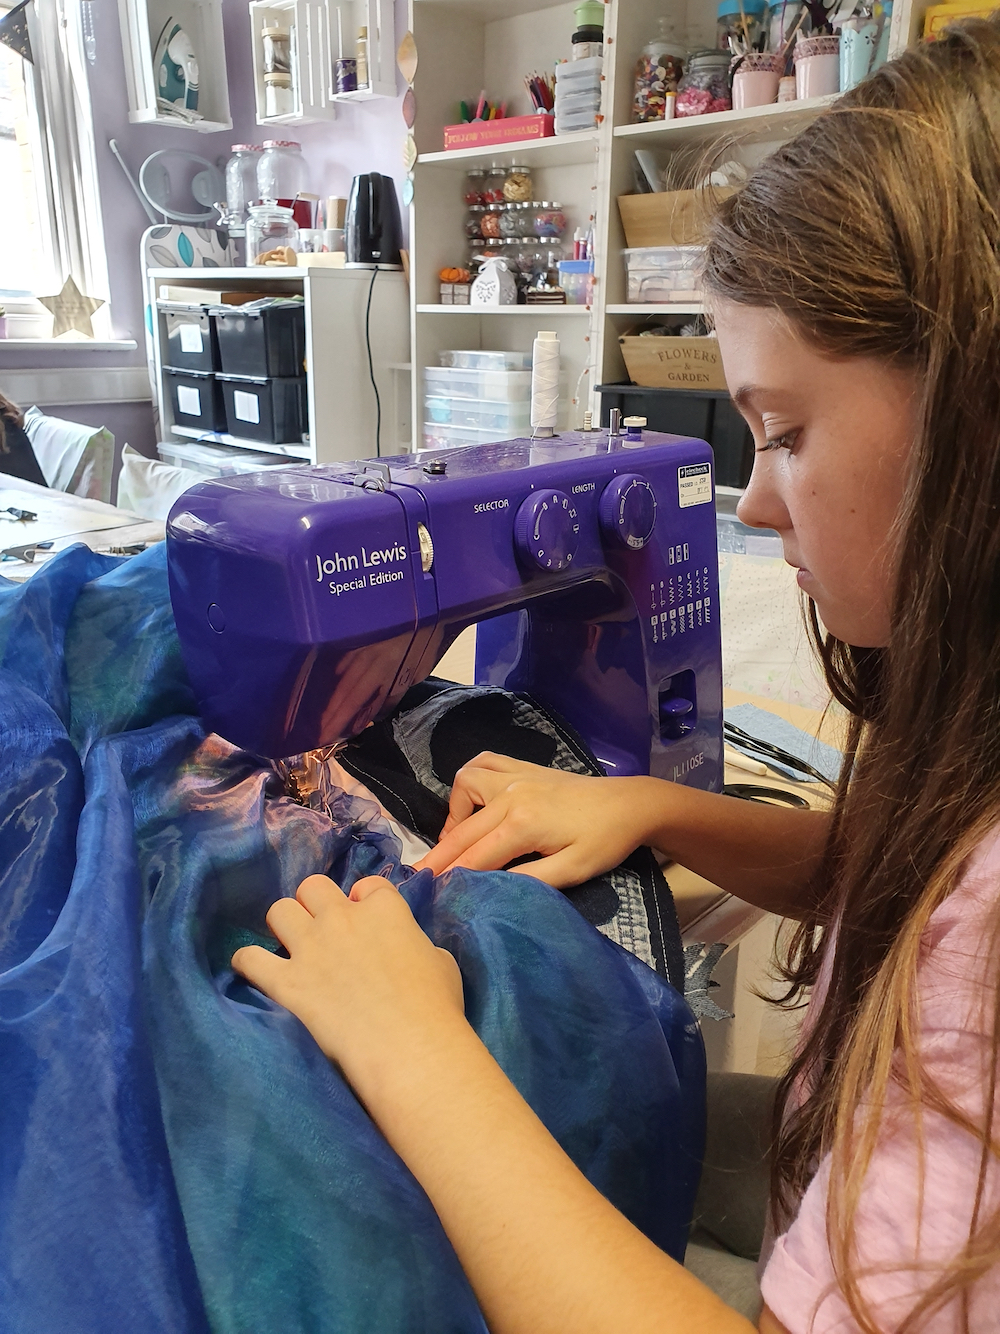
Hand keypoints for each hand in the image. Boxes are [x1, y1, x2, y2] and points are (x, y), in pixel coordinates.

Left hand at [232, 874, 465, 1090]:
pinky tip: (256, 971)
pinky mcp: (287, 982)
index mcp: (385, 910)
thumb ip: (417, 945)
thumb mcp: (441, 963)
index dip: (365, 900)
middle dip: (315, 905)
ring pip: (279, 910)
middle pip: (313, 887)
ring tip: (292, 947)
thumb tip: (409, 951)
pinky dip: (249, 962)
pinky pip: (250, 958)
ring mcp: (311, 948)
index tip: (364, 918)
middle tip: (323, 931)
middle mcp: (342, 918)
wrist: (410, 1049)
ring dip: (284, 926)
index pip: (368, 885)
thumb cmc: (436, 1008)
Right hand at [414, 753, 661, 887]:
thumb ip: (528, 881)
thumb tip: (487, 890)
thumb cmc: (604, 841)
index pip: (475, 857)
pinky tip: (473, 799)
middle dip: (439, 854)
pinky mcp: (523, 767)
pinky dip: (470, 780)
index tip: (427, 894)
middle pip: (462, 828)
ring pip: (465, 784)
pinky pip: (483, 763)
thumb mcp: (572, 871)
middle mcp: (511, 793)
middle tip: (420, 876)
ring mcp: (515, 775)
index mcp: (523, 823)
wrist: (630, 804)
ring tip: (459, 838)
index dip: (449, 877)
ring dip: (454, 812)